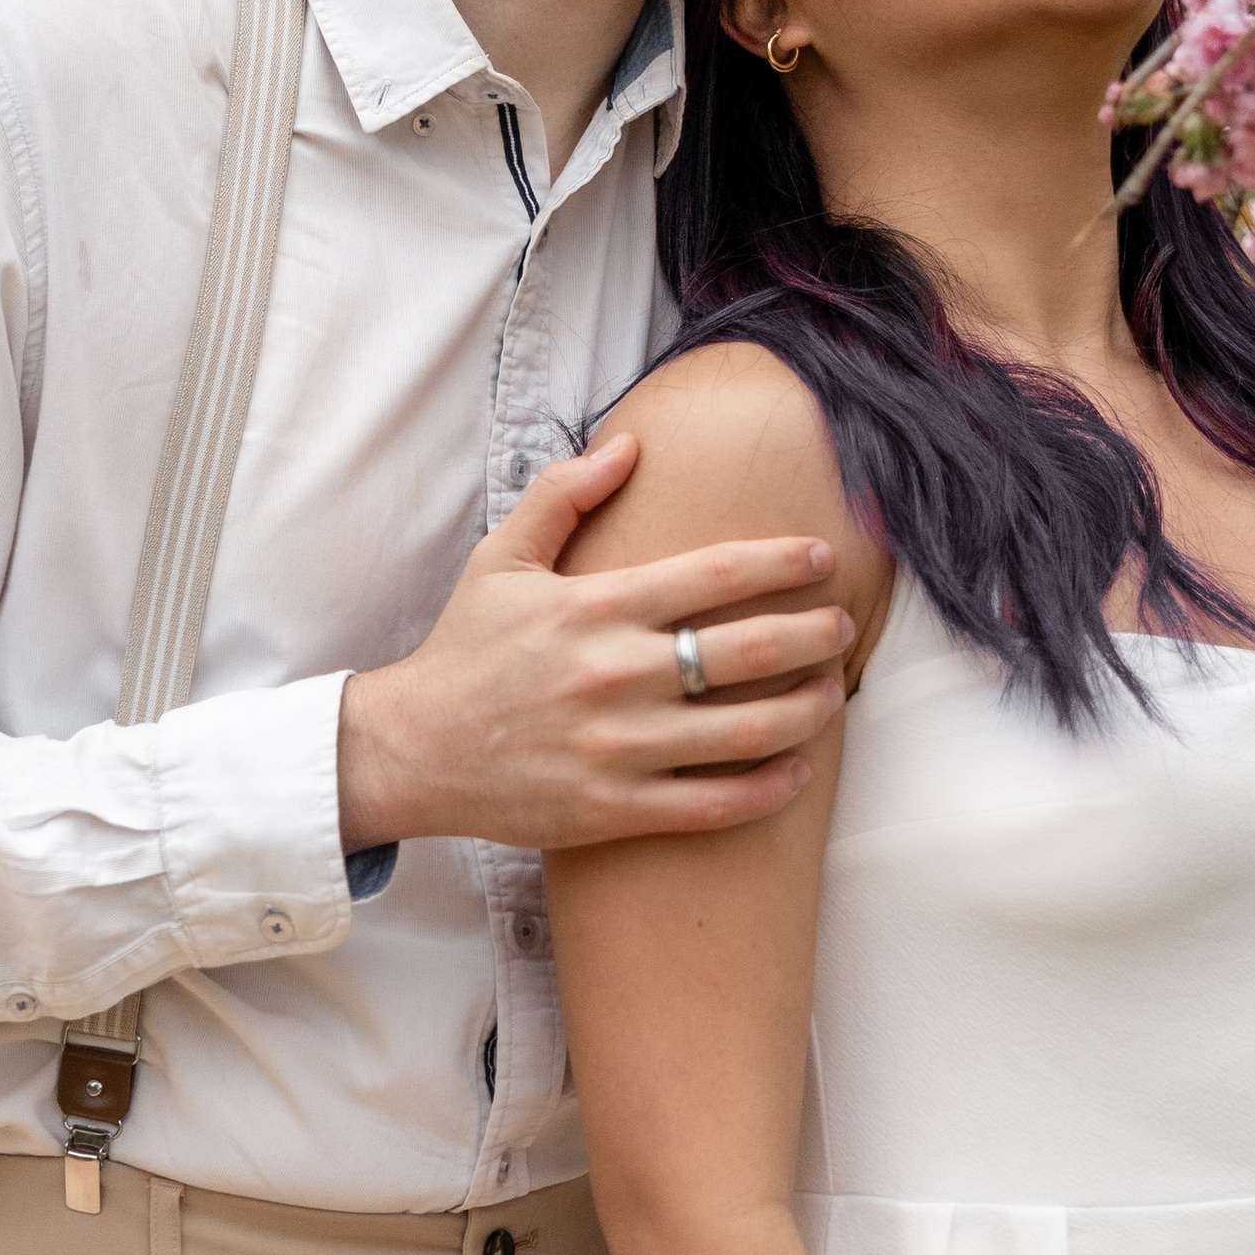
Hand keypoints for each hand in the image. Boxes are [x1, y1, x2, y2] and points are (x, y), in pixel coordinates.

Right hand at [336, 431, 854, 851]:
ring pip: (749, 731)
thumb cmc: (465, 651)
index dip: (784, 563)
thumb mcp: (501, 559)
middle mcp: (616, 674)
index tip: (822, 560)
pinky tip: (796, 770)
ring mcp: (619, 747)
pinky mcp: (614, 809)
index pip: (718, 573)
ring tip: (832, 694)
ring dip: (809, 710)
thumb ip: (565, 495)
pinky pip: (714, 804)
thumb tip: (630, 445)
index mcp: (597, 607)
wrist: (411, 750)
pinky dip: (768, 788)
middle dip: (816, 635)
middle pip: (751, 650)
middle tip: (842, 627)